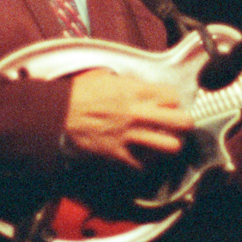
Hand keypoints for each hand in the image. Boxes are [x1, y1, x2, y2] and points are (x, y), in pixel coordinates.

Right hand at [64, 70, 192, 169]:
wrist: (57, 113)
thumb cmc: (78, 93)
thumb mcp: (106, 77)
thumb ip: (129, 84)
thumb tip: (141, 88)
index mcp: (136, 91)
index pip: (174, 97)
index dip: (173, 101)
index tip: (168, 105)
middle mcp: (138, 113)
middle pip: (182, 122)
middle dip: (184, 124)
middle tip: (179, 126)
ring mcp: (130, 135)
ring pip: (170, 146)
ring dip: (170, 145)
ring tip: (166, 143)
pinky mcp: (119, 154)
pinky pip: (144, 165)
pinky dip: (146, 163)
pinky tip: (144, 157)